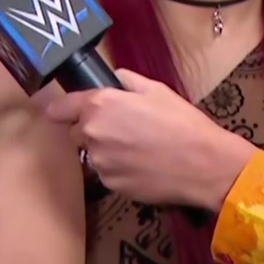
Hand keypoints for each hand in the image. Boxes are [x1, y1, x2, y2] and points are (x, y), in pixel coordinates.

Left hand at [43, 69, 255, 210]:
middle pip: (76, 132)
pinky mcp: (111, 185)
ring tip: (138, 149)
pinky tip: (143, 165)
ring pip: (93, 154)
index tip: (62, 112)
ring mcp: (100, 163)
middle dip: (92, 130)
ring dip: (106, 151)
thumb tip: (115, 79)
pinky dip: (119, 170)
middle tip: (122, 129)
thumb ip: (127, 81)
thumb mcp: (157, 90)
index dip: (61, 110)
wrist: (202, 164)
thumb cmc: (182, 123)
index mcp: (100, 105)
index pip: (60, 108)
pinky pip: (107, 174)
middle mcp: (93, 134)